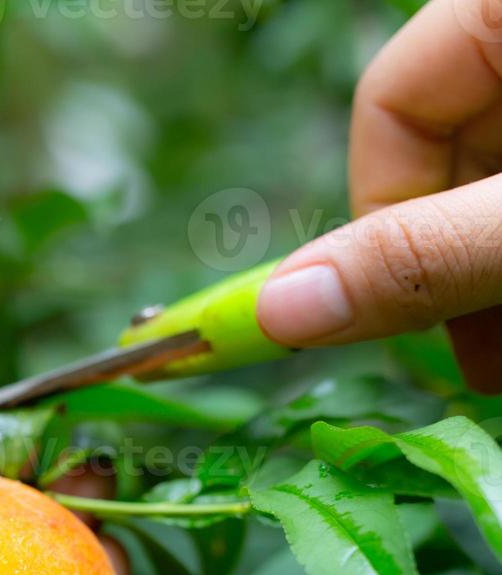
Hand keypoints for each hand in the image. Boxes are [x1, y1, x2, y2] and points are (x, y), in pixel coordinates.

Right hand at [255, 0, 501, 391]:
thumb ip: (423, 258)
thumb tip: (274, 313)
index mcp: (498, 2)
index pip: (390, 101)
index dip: (384, 219)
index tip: (415, 314)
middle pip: (450, 145)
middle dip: (451, 265)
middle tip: (479, 361)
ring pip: (500, 172)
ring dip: (491, 270)